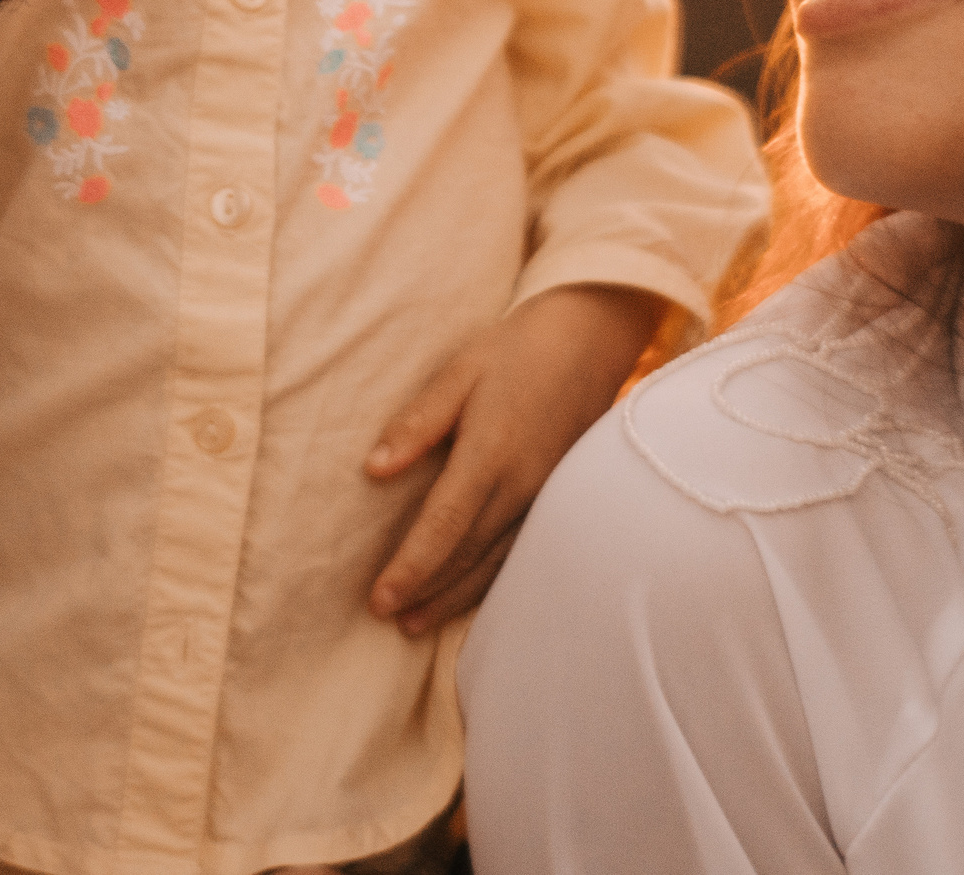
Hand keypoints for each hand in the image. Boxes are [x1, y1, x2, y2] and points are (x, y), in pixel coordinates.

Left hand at [365, 283, 662, 635]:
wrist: (590, 340)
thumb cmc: (516, 350)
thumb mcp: (459, 372)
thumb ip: (417, 423)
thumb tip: (373, 469)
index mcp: (491, 453)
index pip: (443, 526)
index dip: (411, 568)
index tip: (379, 600)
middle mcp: (521, 485)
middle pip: (466, 553)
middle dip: (425, 590)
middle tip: (386, 618)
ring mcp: (545, 496)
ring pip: (495, 561)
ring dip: (454, 596)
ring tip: (416, 623)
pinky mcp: (557, 498)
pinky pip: (520, 551)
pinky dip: (490, 580)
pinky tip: (468, 595)